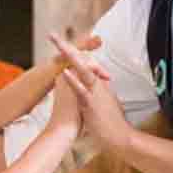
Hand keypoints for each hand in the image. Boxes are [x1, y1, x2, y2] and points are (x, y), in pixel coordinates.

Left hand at [47, 32, 124, 151]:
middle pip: (81, 60)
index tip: (60, 43)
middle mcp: (96, 84)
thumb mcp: (105, 102)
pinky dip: (73, 80)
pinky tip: (65, 72)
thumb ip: (100, 92)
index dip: (71, 52)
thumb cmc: (112, 123)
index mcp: (97, 83)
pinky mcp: (91, 103)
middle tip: (52, 35)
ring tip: (59, 45)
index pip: (83, 62)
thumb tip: (99, 86)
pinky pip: (81, 89)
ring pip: (82, 69)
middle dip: (66, 47)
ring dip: (70, 56)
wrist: (120, 137)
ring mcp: (94, 92)